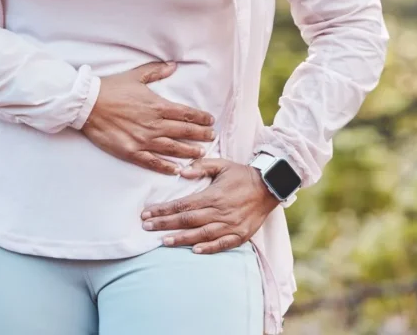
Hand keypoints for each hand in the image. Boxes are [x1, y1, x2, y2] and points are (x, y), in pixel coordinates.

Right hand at [80, 62, 215, 174]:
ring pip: (173, 148)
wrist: (88, 104)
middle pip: (184, 131)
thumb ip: (157, 71)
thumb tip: (174, 65)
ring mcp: (143, 139)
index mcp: (157, 105)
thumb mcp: (136, 75)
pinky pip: (153, 162)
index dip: (201, 118)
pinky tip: (177, 171)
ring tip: (201, 153)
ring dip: (189, 151)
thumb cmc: (111, 88)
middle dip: (201, 135)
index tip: (210, 121)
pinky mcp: (132, 152)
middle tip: (212, 137)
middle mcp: (154, 124)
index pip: (186, 113)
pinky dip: (166, 167)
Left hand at [140, 158, 279, 253]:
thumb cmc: (242, 174)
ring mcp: (231, 225)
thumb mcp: (222, 164)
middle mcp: (220, 212)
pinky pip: (222, 244)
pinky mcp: (240, 235)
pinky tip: (194, 251)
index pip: (182, 204)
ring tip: (163, 241)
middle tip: (146, 227)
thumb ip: (201, 166)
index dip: (163, 210)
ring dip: (181, 239)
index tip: (147, 213)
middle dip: (165, 224)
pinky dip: (209, 248)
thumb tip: (181, 172)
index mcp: (214, 195)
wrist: (270, 186)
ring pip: (202, 234)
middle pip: (187, 220)